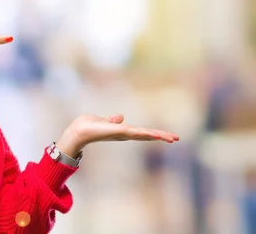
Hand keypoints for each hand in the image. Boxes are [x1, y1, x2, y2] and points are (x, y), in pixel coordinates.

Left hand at [56, 114, 178, 156]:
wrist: (79, 130)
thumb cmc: (89, 126)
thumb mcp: (104, 121)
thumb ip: (112, 120)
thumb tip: (120, 117)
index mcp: (123, 131)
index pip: (142, 133)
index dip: (155, 134)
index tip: (168, 136)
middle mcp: (125, 134)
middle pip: (147, 135)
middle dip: (161, 136)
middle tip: (176, 138)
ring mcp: (123, 134)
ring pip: (144, 135)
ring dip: (158, 135)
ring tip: (172, 137)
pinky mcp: (118, 132)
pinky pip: (135, 132)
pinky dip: (145, 133)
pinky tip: (155, 134)